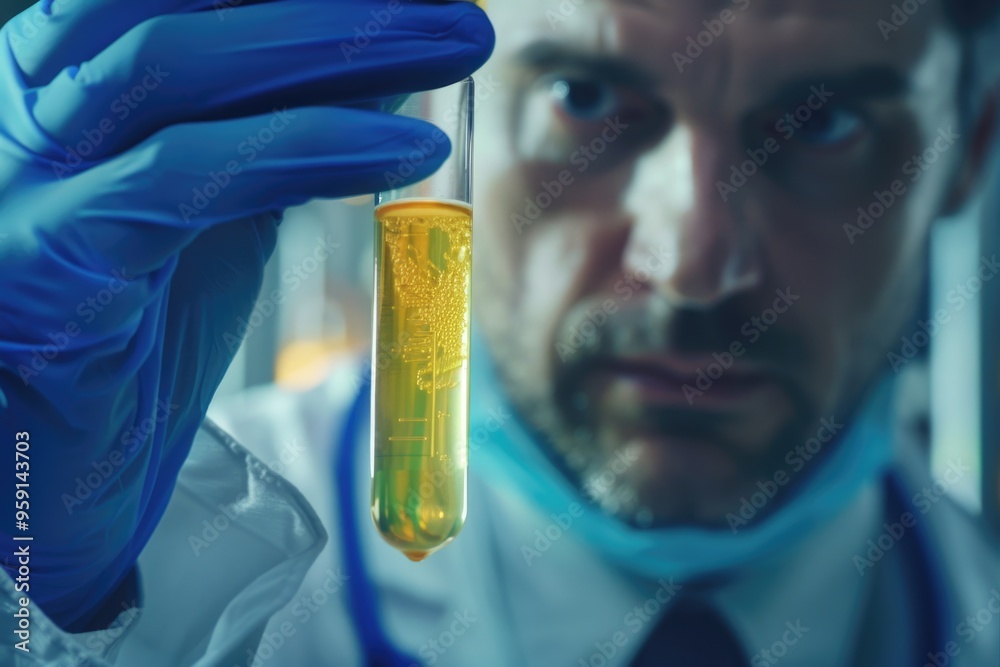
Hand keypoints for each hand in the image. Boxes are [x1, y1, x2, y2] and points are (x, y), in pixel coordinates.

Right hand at [0, 0, 492, 629]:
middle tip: (461, 14)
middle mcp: (30, 108)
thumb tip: (383, 70)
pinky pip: (187, 178)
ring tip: (457, 47)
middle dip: (337, 5)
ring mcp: (26, 178)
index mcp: (64, 84)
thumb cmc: (132, 337)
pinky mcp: (50, 260)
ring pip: (174, 64)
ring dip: (336, 45)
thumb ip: (275, 138)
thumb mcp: (213, 211)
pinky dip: (309, 150)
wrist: (51, 473)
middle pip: (180, 7)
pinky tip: (404, 151)